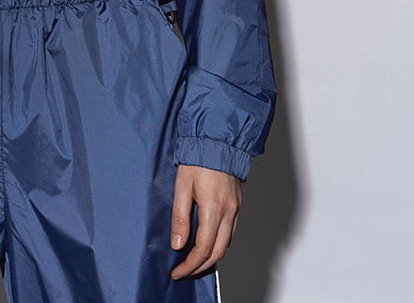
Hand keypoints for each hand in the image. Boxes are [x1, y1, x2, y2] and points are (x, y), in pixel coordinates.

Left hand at [169, 165, 241, 279]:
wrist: (217, 141)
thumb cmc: (198, 159)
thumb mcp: (181, 186)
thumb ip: (180, 217)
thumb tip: (178, 244)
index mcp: (213, 208)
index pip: (203, 248)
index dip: (189, 265)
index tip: (177, 271)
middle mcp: (228, 212)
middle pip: (218, 252)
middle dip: (200, 267)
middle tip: (184, 272)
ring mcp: (235, 208)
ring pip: (227, 244)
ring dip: (211, 258)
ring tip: (193, 262)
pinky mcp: (237, 204)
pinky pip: (231, 233)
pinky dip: (219, 244)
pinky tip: (208, 244)